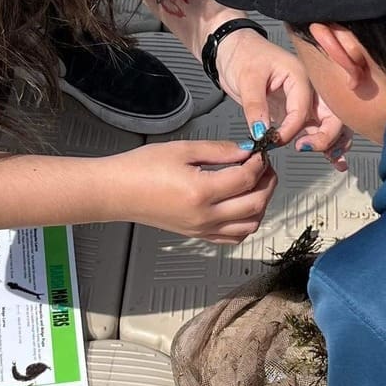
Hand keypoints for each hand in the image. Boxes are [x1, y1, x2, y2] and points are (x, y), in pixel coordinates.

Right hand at [108, 140, 277, 241]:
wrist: (118, 191)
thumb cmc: (141, 169)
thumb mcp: (182, 149)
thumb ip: (219, 150)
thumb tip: (245, 150)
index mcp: (201, 192)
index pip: (246, 178)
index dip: (259, 162)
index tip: (259, 151)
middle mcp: (205, 216)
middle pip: (255, 204)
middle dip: (267, 182)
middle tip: (265, 166)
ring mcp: (202, 229)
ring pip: (250, 225)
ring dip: (262, 204)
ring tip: (257, 184)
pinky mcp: (198, 235)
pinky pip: (234, 237)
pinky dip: (247, 222)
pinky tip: (244, 205)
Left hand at [215, 27, 348, 164]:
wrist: (234, 50)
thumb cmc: (243, 55)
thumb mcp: (247, 79)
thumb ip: (255, 107)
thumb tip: (261, 133)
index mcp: (301, 75)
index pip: (304, 108)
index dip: (292, 128)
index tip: (275, 140)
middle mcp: (310, 89)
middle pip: (331, 115)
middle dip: (325, 136)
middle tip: (304, 148)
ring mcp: (306, 102)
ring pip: (331, 125)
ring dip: (333, 143)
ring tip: (332, 159)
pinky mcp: (299, 113)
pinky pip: (317, 129)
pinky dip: (327, 145)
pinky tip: (335, 160)